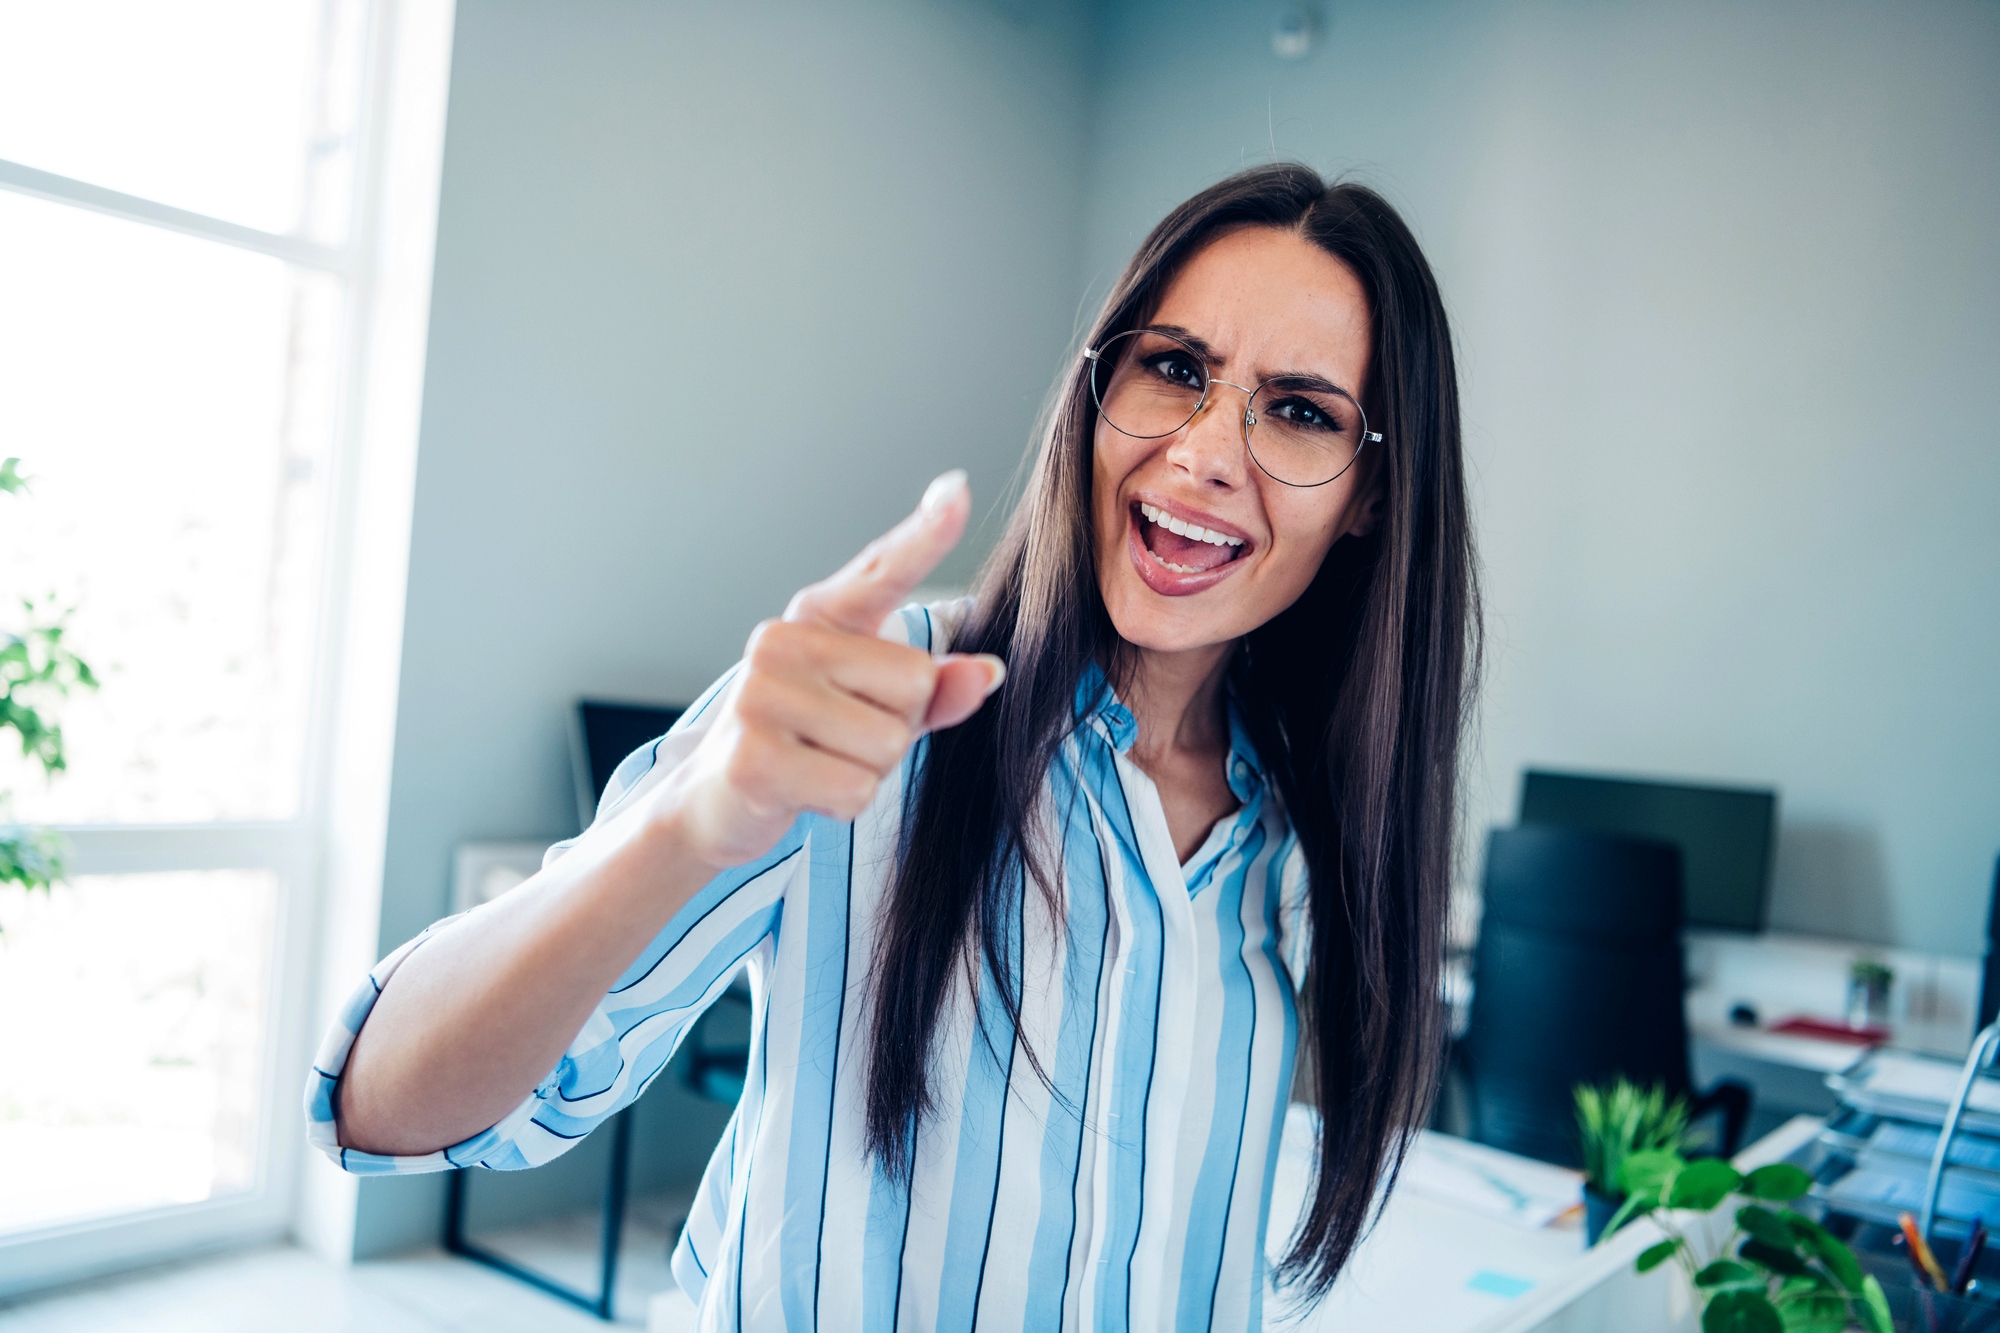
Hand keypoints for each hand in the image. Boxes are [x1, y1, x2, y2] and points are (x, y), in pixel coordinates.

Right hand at [655, 470, 1005, 869]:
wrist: (713, 800)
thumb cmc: (803, 745)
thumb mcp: (873, 711)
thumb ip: (931, 691)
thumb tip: (989, 673)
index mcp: (818, 618)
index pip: (880, 572)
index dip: (924, 535)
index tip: (957, 489)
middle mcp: (784, 641)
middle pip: (914, 685)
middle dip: (895, 731)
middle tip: (837, 740)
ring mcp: (761, 695)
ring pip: (887, 744)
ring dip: (867, 772)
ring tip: (817, 763)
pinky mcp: (753, 755)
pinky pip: (854, 788)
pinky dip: (841, 804)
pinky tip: (801, 790)